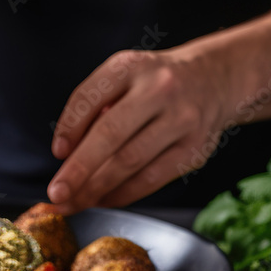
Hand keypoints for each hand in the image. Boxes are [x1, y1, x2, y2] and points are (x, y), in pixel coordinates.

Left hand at [46, 47, 231, 212]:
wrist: (214, 79)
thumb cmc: (155, 84)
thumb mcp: (124, 77)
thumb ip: (95, 106)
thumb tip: (68, 155)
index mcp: (132, 66)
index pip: (91, 96)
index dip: (70, 127)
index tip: (57, 153)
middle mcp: (159, 89)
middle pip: (111, 135)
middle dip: (78, 170)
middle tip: (56, 193)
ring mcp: (181, 120)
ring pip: (130, 162)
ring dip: (96, 189)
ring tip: (73, 203)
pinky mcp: (194, 149)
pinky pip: (151, 179)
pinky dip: (122, 194)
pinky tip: (103, 200)